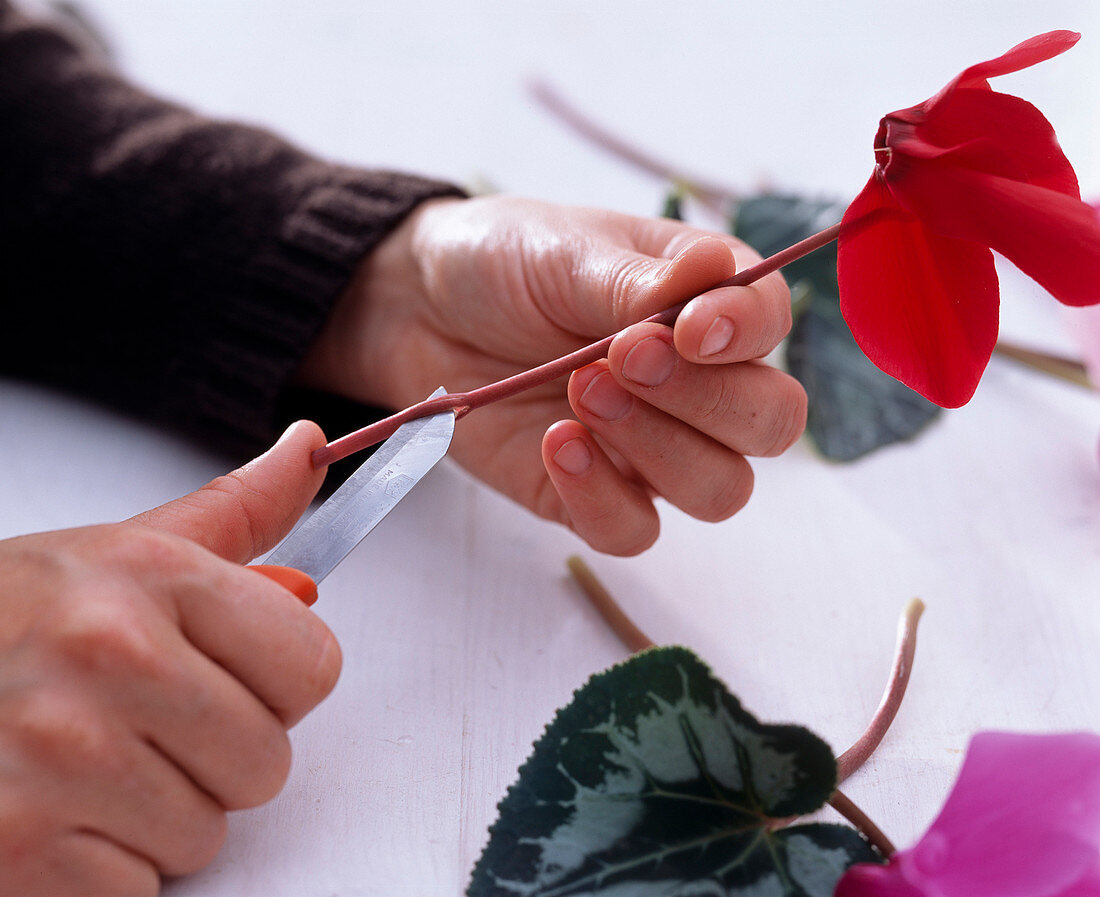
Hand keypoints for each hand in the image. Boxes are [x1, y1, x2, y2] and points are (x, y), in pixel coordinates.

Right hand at [0, 422, 340, 896]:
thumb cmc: (8, 620)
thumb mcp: (119, 553)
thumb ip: (236, 513)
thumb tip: (311, 446)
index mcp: (149, 576)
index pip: (312, 665)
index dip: (272, 683)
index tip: (218, 673)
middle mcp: (107, 654)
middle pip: (266, 761)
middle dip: (211, 758)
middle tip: (132, 724)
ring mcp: (60, 755)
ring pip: (204, 836)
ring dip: (153, 819)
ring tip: (82, 768)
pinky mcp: (19, 850)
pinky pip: (138, 893)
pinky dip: (100, 875)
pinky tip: (50, 815)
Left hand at [301, 195, 804, 554]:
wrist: (419, 311)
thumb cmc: (503, 264)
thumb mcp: (565, 253)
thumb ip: (638, 282)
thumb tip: (719, 270)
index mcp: (706, 305)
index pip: (772, 326)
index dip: (747, 334)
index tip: (686, 327)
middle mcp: (695, 384)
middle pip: (768, 425)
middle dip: (707, 400)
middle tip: (625, 355)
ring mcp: (650, 448)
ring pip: (718, 489)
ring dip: (658, 447)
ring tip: (581, 390)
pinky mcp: (595, 496)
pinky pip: (634, 531)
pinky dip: (603, 498)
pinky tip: (558, 444)